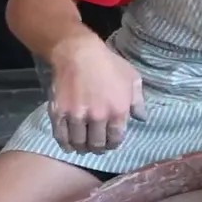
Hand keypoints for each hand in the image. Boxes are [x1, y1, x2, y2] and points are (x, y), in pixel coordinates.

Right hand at [46, 33, 146, 153]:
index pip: (116, 138)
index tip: (111, 144)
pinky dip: (66, 144)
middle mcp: (98, 116)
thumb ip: (138, 102)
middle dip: (98, 148)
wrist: (78, 53)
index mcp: (118, 110)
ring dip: (83, 148)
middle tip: (97, 147)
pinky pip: (61, 136)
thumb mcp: (132, 79)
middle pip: (97, 144)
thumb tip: (143, 119)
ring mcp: (77, 116)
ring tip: (84, 147)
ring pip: (79, 143)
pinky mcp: (59, 113)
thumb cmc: (109, 64)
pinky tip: (70, 145)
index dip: (113, 144)